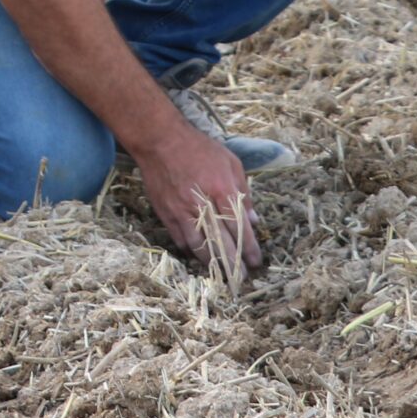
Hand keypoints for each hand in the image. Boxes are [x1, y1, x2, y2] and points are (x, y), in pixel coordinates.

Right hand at [135, 121, 261, 275]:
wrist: (160, 141)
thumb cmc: (199, 148)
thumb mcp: (231, 163)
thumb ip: (244, 193)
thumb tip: (253, 220)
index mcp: (222, 189)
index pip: (239, 227)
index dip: (249, 248)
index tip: (256, 261)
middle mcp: (202, 204)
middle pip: (221, 242)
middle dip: (233, 263)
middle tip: (242, 276)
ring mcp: (181, 210)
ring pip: (199, 246)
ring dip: (213, 263)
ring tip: (223, 274)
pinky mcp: (166, 213)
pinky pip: (180, 239)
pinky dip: (191, 250)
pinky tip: (200, 256)